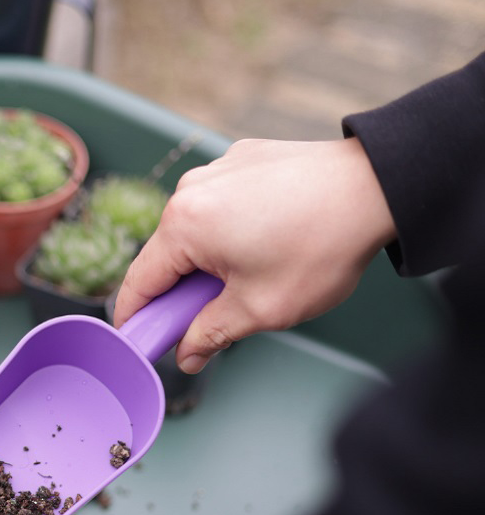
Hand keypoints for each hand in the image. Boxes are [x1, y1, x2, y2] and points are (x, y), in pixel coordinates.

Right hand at [114, 137, 396, 372]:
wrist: (379, 187)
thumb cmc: (322, 245)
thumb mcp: (260, 308)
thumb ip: (211, 335)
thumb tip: (186, 354)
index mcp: (184, 225)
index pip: (138, 282)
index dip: (135, 318)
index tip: (138, 340)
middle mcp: (191, 190)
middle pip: (166, 256)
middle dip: (181, 292)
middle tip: (210, 320)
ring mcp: (216, 170)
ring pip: (193, 231)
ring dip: (207, 262)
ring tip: (251, 279)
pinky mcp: (242, 160)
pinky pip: (219, 207)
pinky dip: (229, 232)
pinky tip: (265, 245)